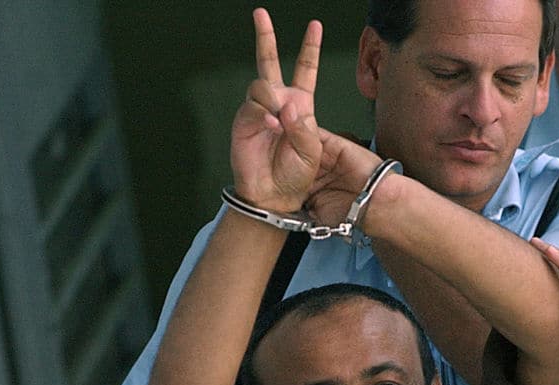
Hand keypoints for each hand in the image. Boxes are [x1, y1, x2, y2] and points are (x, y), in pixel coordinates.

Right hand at [229, 9, 323, 211]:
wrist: (274, 193)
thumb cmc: (296, 174)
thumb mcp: (312, 150)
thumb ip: (304, 126)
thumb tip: (287, 102)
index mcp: (300, 105)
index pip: (305, 70)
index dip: (309, 48)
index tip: (314, 25)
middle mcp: (278, 102)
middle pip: (269, 61)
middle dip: (265, 37)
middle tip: (260, 13)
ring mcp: (260, 109)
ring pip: (263, 84)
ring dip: (274, 100)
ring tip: (279, 125)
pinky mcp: (245, 120)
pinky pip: (254, 105)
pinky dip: (265, 115)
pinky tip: (272, 127)